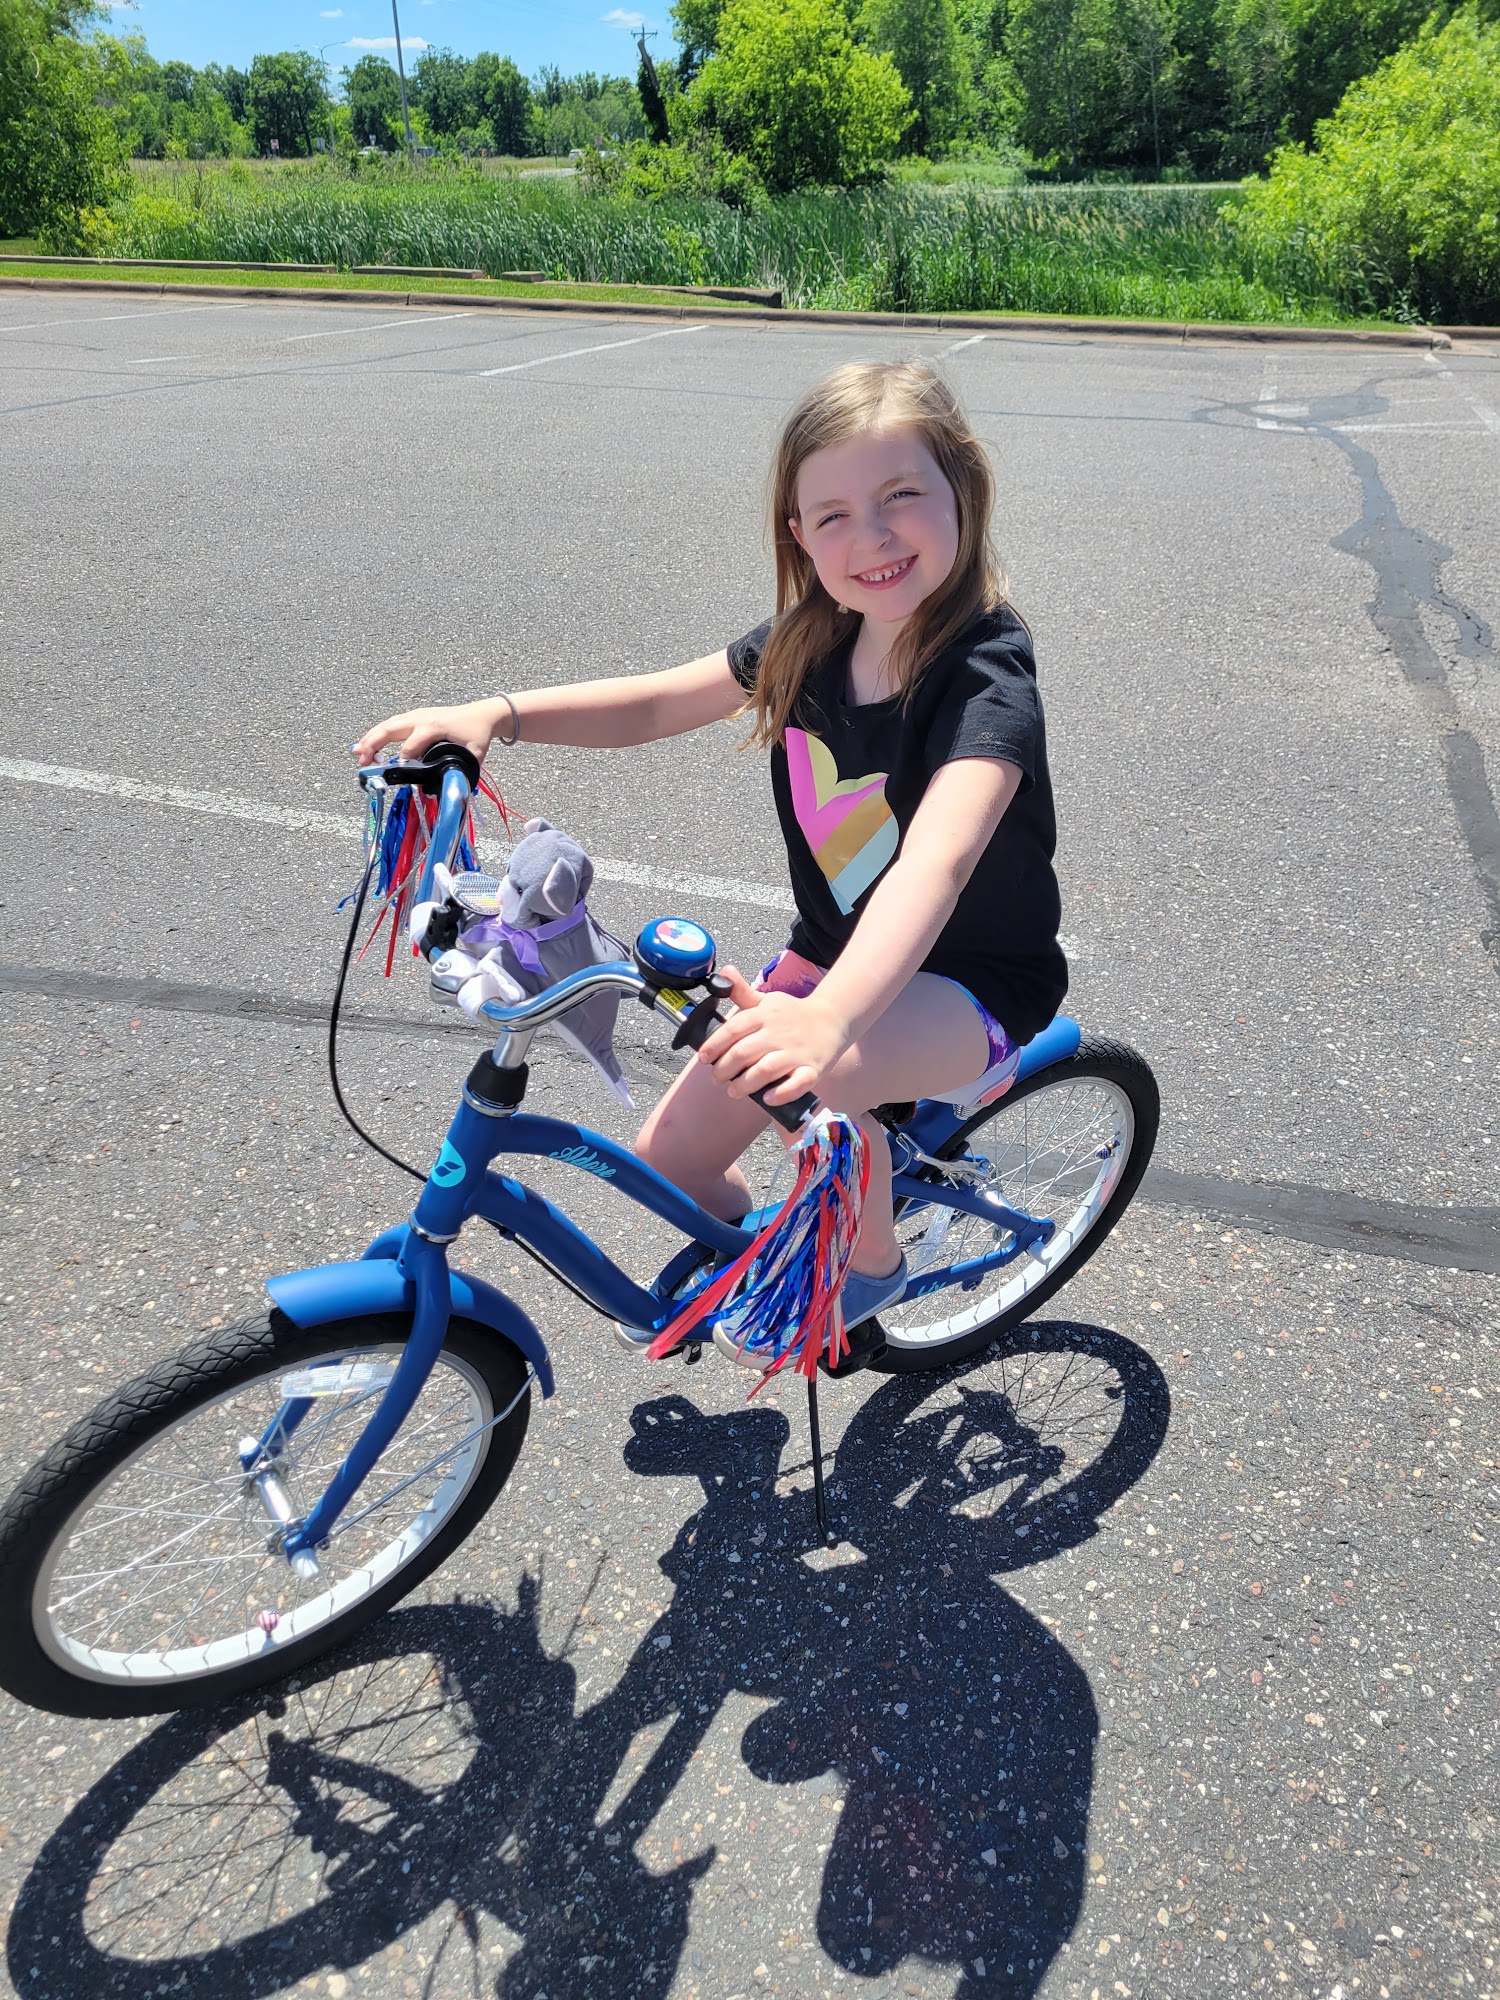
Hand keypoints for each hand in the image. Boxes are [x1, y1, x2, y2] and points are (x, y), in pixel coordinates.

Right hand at [354, 699, 506, 766]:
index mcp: (434, 727)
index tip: (396, 774)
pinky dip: (376, 734)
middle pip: (391, 730)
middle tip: (362, 762)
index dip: (403, 761)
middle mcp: (421, 718)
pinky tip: (365, 744)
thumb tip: (448, 787)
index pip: (412, 746)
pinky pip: (391, 725)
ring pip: (387, 726)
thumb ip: (462, 770)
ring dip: (370, 739)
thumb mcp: (475, 754)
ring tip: (357, 754)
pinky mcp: (413, 717)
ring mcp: (415, 715)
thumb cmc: (477, 734)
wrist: (481, 714)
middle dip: (374, 745)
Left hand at [698, 967, 850, 1106]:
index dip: (714, 1045)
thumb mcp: (767, 1001)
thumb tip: (723, 971)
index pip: (733, 1029)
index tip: (704, 1058)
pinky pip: (797, 1083)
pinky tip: (767, 1098)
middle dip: (724, 1070)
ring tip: (734, 1091)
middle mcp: (778, 1032)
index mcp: (765, 1015)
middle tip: (717, 1079)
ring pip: (766, 1069)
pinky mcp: (812, 1069)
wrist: (833, 1019)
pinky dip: (782, 1093)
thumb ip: (742, 992)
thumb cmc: (793, 1014)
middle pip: (744, 1052)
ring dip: (745, 1084)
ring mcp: (796, 1052)